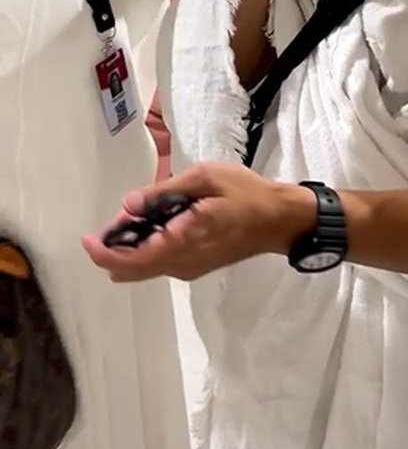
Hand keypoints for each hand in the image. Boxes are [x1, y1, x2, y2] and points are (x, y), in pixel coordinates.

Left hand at [81, 163, 316, 281]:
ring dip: (130, 250)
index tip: (88, 239)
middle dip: (112, 251)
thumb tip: (128, 204)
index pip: (132, 259)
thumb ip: (164, 191)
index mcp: (183, 241)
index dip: (104, 252)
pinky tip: (152, 226)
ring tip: (132, 219)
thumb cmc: (245, 193)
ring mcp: (189, 269)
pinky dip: (146, 250)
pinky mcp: (196, 267)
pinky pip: (159, 265)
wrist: (279, 220)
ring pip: (144, 269)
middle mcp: (182, 263)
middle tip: (109, 225)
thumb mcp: (205, 178)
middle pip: (132, 271)